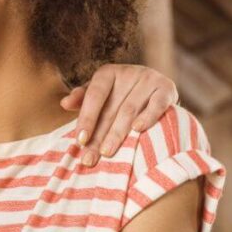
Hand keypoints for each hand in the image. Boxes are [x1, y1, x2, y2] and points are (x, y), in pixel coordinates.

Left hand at [61, 64, 177, 167]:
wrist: (156, 88)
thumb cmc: (119, 94)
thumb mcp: (99, 94)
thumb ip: (82, 98)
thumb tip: (64, 103)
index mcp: (107, 73)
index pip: (94, 96)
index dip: (87, 118)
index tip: (80, 140)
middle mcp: (128, 72)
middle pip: (111, 108)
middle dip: (99, 135)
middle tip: (89, 158)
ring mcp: (149, 79)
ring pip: (130, 109)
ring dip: (118, 133)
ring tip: (107, 152)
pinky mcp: (167, 88)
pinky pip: (157, 104)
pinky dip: (148, 117)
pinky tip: (138, 129)